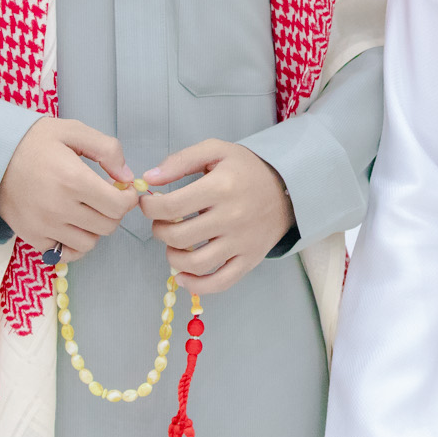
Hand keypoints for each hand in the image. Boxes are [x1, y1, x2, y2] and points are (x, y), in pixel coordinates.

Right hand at [0, 117, 135, 259]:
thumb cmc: (33, 141)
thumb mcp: (73, 131)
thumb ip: (107, 150)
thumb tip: (127, 177)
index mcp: (73, 180)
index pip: (118, 206)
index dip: (128, 199)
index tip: (123, 190)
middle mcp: (59, 208)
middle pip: (107, 226)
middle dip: (113, 212)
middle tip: (104, 197)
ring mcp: (44, 226)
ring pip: (89, 243)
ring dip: (94, 229)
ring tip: (86, 210)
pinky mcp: (31, 238)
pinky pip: (65, 252)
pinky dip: (73, 243)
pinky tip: (70, 225)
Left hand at [139, 139, 292, 294]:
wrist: (288, 188)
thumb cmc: (246, 169)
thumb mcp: (216, 151)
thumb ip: (181, 160)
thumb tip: (149, 178)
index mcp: (221, 187)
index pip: (171, 206)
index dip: (150, 207)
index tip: (149, 204)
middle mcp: (232, 217)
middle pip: (179, 236)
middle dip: (159, 230)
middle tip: (161, 223)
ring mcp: (242, 242)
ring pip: (195, 263)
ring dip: (173, 258)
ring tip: (173, 245)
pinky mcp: (250, 260)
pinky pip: (220, 282)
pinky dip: (197, 285)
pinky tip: (183, 276)